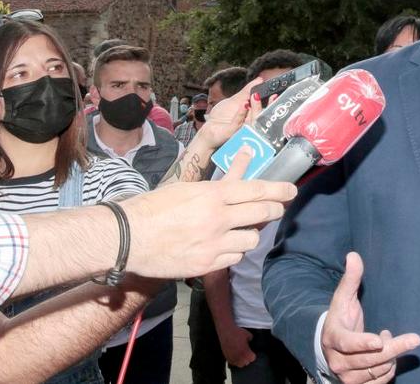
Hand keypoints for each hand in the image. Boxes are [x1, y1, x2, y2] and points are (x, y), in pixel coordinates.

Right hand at [122, 148, 296, 276]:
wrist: (127, 238)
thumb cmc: (155, 207)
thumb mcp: (189, 186)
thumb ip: (223, 177)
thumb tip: (247, 155)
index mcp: (213, 195)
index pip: (257, 190)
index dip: (279, 190)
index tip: (291, 190)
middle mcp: (217, 219)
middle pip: (263, 214)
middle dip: (273, 210)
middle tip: (275, 209)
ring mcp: (213, 244)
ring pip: (252, 239)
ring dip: (251, 233)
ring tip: (241, 228)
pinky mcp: (206, 265)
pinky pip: (235, 257)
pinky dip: (234, 250)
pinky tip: (224, 244)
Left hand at [192, 77, 265, 151]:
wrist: (209, 129)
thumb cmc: (222, 117)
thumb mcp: (235, 100)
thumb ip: (247, 91)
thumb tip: (259, 79)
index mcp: (252, 119)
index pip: (265, 112)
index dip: (272, 104)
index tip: (274, 95)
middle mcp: (250, 126)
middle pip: (261, 117)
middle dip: (262, 105)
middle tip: (259, 94)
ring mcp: (241, 131)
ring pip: (253, 121)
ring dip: (255, 108)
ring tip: (254, 95)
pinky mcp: (231, 134)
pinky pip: (238, 124)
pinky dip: (242, 114)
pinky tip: (244, 105)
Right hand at [217, 325, 255, 367]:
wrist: (226, 331)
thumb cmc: (237, 332)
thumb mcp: (249, 335)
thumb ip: (251, 340)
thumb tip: (251, 342)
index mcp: (245, 352)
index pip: (252, 359)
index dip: (252, 355)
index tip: (252, 352)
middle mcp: (239, 356)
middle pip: (246, 363)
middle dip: (247, 359)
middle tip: (247, 354)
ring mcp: (232, 357)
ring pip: (238, 364)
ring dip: (241, 361)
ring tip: (241, 355)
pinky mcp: (226, 356)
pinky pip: (232, 362)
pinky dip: (234, 360)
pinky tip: (235, 355)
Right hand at [320, 252, 419, 383]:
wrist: (329, 347)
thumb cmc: (340, 319)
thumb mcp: (343, 298)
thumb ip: (351, 278)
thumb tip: (354, 255)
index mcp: (333, 338)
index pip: (348, 343)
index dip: (363, 343)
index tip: (380, 340)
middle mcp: (337, 361)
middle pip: (370, 359)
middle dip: (395, 348)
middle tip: (414, 338)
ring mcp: (347, 377)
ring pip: (378, 370)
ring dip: (391, 356)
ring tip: (388, 340)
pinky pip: (380, 382)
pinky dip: (389, 369)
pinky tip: (389, 356)